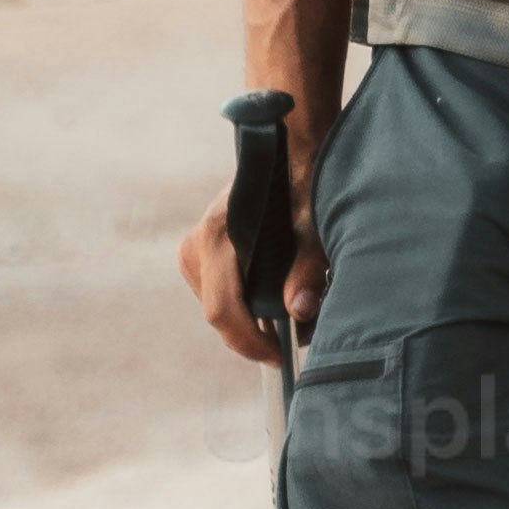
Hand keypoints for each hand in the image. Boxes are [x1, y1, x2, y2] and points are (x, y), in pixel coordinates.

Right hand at [177, 157, 319, 361]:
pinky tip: (269, 296)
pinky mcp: (199, 250)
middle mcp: (199, 242)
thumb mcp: (314, 224)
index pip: (222, 309)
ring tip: (289, 314)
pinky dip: (243, 302)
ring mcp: (194, 246)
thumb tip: (299, 311)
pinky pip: (216, 292)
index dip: (249, 342)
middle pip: (219, 313)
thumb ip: (308, 268)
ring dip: (250, 318)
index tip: (280, 356)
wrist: (288, 152)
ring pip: (216, 305)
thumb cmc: (303, 184)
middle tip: (294, 338)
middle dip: (255, 334)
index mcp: (219, 236)